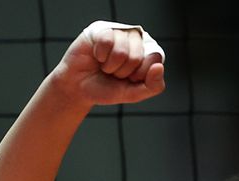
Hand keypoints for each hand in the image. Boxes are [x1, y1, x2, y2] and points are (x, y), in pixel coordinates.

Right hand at [50, 22, 164, 106]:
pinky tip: (97, 56)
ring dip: (110, 65)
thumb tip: (159, 67)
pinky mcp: (103, 28)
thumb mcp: (134, 94)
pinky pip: (107, 41)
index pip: (155, 60)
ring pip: (122, 51)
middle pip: (137, 57)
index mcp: (149, 53)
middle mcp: (137, 40)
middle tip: (114, 73)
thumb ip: (153, 86)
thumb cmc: (108, 88)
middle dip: (123, 72)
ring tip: (105, 65)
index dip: (140, 75)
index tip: (130, 79)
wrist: (79, 87)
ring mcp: (120, 32)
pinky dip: (100, 54)